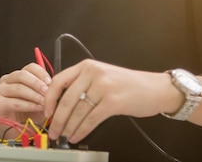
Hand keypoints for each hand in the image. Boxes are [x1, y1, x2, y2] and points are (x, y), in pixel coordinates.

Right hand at [0, 62, 51, 137]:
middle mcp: (7, 81)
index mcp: (18, 76)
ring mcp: (1, 91)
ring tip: (44, 102)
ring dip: (34, 95)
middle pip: (22, 74)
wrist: (19, 133)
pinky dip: (28, 105)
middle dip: (37, 83)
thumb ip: (46, 91)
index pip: (30, 67)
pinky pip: (15, 102)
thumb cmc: (29, 116)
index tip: (50, 82)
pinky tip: (37, 108)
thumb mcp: (41, 100)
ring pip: (18, 88)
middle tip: (48, 92)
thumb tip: (56, 86)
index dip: (41, 73)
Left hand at [43, 59, 174, 142]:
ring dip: (68, 127)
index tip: (46, 112)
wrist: (154, 88)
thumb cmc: (127, 85)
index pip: (58, 81)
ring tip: (64, 136)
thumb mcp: (101, 77)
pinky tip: (77, 136)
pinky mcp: (113, 102)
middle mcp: (92, 73)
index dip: (49, 99)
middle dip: (57, 119)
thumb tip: (60, 106)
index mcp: (86, 66)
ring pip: (77, 111)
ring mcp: (103, 87)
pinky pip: (91, 119)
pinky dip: (81, 130)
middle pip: (66, 99)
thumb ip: (81, 85)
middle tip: (52, 130)